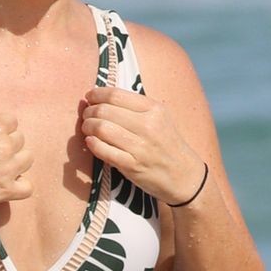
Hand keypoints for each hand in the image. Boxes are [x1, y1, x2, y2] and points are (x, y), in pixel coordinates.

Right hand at [0, 115, 33, 218]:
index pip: (11, 120)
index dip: (2, 127)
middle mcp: (5, 146)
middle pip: (20, 139)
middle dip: (9, 144)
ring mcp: (9, 170)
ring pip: (28, 159)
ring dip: (18, 161)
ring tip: (3, 167)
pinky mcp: (8, 191)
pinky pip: (28, 187)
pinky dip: (21, 186)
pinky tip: (9, 184)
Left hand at [79, 87, 204, 205]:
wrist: (184, 176)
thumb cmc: (167, 145)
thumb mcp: (160, 118)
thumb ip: (135, 107)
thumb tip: (101, 97)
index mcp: (154, 109)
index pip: (116, 95)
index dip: (96, 94)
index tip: (89, 97)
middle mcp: (148, 126)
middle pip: (105, 110)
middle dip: (89, 112)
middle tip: (86, 116)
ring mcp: (140, 147)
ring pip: (102, 129)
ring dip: (88, 127)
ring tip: (87, 128)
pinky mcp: (132, 166)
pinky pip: (104, 151)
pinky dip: (92, 144)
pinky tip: (90, 142)